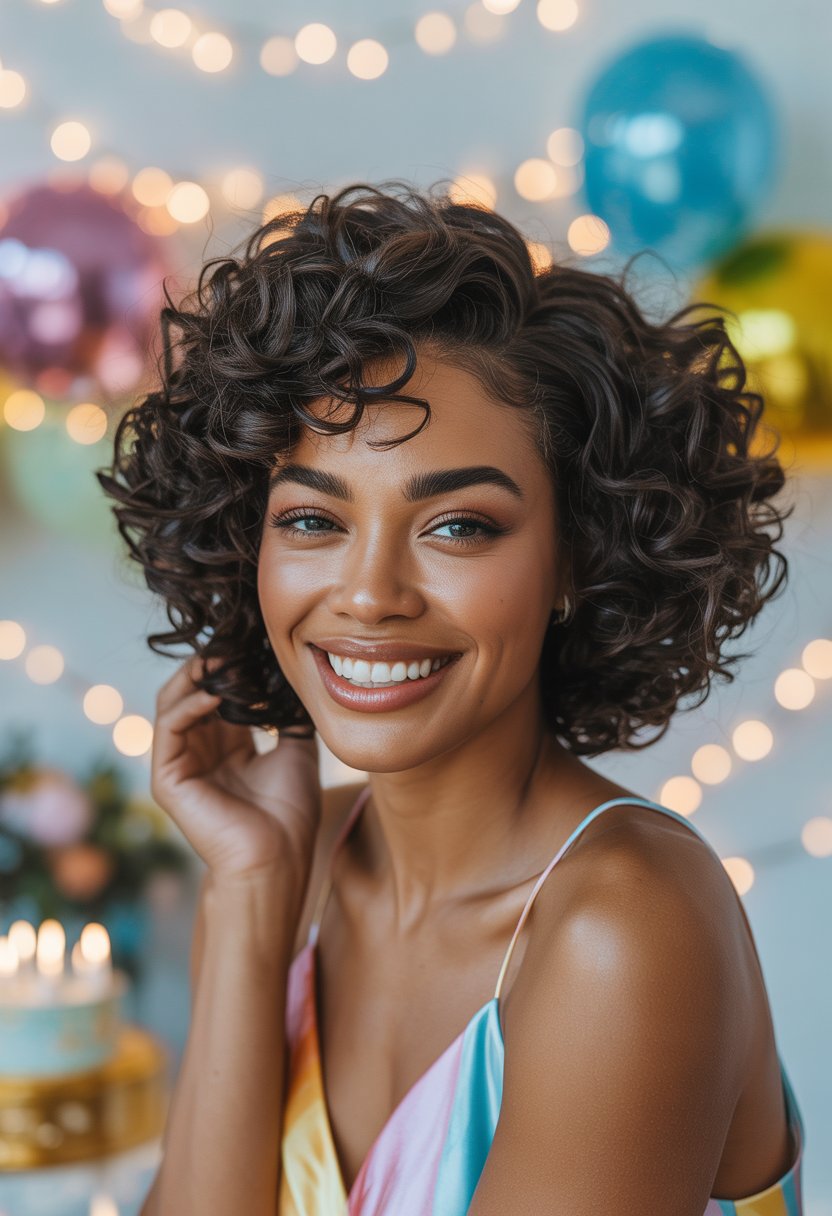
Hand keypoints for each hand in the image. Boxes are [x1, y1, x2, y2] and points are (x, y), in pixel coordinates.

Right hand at [150, 656, 321, 885]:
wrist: (277, 861)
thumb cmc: (289, 816)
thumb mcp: (297, 752)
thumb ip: (288, 718)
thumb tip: (296, 682)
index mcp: (228, 748)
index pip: (220, 695)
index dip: (233, 669)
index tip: (252, 643)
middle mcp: (201, 752)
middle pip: (193, 692)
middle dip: (212, 665)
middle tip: (233, 640)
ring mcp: (180, 765)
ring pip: (174, 702)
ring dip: (197, 677)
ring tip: (221, 658)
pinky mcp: (167, 779)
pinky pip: (169, 728)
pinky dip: (188, 704)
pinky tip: (213, 693)